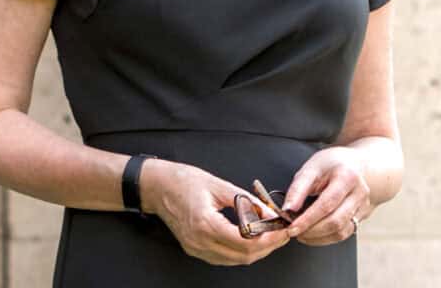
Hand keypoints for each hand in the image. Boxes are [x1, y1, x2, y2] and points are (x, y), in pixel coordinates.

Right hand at [141, 160, 290, 265]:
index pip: (245, 241)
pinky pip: (224, 258)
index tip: (283, 229)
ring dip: (257, 251)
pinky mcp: (195, 249)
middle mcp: (200, 241)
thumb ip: (246, 201)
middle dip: (268, 247)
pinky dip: (241, 251)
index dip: (269, 238)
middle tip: (283, 233)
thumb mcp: (219, 184)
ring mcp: (196, 248)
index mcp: (206, 223)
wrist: (157, 187)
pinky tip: (252, 239)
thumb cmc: (184, 181)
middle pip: (243, 256)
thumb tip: (269, 213)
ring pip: (235, 260)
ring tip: (272, 235)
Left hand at [282, 146, 371, 245]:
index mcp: (347, 176)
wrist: (353, 163)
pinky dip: (327, 238)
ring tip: (302, 233)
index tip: (292, 228)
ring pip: (341, 231)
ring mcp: (363, 205)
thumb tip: (287, 210)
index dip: (308, 219)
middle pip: (336, 221)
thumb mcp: (311, 168)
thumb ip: (298, 189)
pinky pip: (345, 233)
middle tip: (294, 232)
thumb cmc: (330, 164)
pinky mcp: (363, 216)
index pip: (326, 204)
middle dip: (312, 231)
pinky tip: (315, 234)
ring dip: (319, 237)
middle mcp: (359, 192)